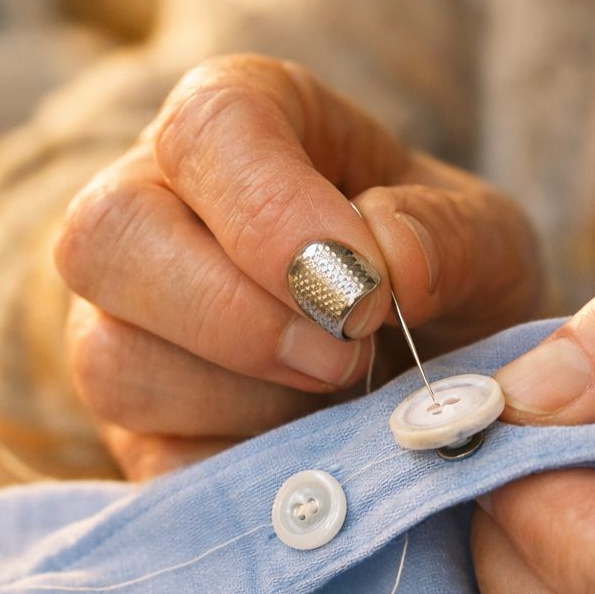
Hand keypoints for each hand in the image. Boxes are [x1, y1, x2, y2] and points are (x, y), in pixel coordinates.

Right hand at [55, 55, 542, 478]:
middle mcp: (152, 207)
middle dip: (236, 314)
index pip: (208, 126)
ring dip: (242, 398)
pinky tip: (308, 452)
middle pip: (108, 234)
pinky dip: (238, 468)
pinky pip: (145, 456)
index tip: (364, 286)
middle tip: (345, 355)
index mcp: (240, 125)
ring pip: (110, 356)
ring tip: (337, 399)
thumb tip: (387, 262)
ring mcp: (122, 323)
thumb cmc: (445, 279)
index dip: (276, 211)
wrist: (438, 379)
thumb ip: (450, 236)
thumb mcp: (486, 242)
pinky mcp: (133, 430)